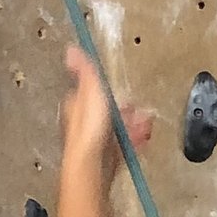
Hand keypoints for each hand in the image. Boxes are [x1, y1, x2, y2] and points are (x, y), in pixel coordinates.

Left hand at [61, 46, 151, 190]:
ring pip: (117, 129)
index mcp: (76, 107)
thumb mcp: (90, 92)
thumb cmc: (89, 131)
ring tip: (145, 122)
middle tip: (137, 108)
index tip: (117, 90)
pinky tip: (143, 139)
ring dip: (133, 125)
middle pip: (106, 112)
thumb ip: (84, 72)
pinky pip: (124, 146)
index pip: (88, 93)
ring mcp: (96, 142)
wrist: (92, 166)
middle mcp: (83, 125)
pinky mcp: (107, 158)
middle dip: (124, 109)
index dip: (104, 90)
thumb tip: (71, 50)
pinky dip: (135, 141)